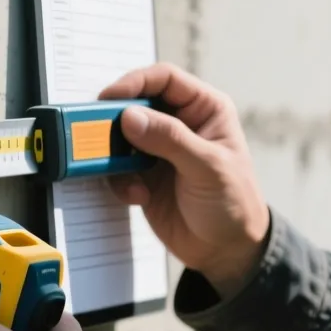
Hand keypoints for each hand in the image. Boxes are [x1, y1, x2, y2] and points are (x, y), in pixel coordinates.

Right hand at [101, 63, 269, 291]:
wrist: (226, 251)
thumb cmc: (233, 203)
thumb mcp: (208, 167)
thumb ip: (170, 140)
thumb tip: (130, 117)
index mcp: (204, 109)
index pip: (165, 79)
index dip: (135, 82)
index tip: (110, 98)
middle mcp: (180, 124)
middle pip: (136, 104)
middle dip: (116, 120)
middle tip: (96, 132)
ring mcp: (159, 150)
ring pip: (121, 136)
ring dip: (115, 154)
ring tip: (119, 172)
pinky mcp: (144, 175)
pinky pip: (118, 167)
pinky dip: (120, 180)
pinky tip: (137, 196)